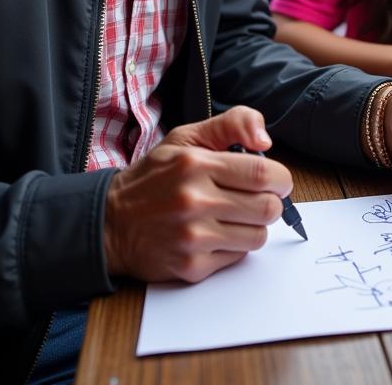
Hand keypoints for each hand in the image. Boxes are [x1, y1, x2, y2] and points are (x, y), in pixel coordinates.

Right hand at [103, 106, 290, 282]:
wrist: (111, 223)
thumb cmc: (155, 177)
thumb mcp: (187, 137)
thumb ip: (232, 124)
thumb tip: (265, 140)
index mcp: (197, 164)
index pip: (262, 173)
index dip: (280, 178)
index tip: (276, 180)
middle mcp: (195, 201)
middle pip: (267, 208)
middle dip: (270, 202)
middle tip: (256, 199)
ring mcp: (193, 237)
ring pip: (258, 236)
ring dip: (253, 226)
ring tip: (233, 216)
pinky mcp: (191, 267)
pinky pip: (237, 257)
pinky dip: (234, 246)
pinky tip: (214, 234)